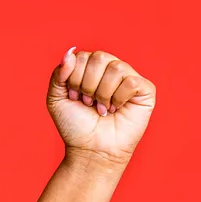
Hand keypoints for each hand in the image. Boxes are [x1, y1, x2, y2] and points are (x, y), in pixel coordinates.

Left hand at [47, 47, 156, 169]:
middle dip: (87, 85)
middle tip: (88, 103)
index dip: (74, 78)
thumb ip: (58, 74)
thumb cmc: (75, 126)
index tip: (74, 98)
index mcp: (91, 68)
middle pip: (99, 57)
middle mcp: (111, 69)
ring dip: (102, 93)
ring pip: (116, 68)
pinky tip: (116, 110)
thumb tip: (70, 52)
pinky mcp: (145, 90)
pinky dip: (119, 98)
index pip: (82, 56)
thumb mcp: (56, 99)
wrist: (90, 149)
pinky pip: (131, 82)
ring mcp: (129, 78)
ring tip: (102, 108)